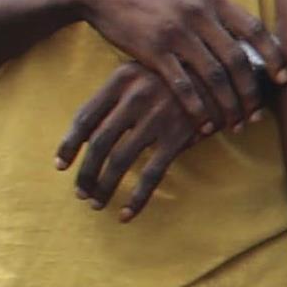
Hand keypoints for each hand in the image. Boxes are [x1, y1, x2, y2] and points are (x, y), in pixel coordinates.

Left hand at [59, 62, 207, 217]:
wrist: (225, 73)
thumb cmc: (178, 77)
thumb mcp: (144, 74)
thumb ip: (118, 97)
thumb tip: (90, 137)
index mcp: (121, 79)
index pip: (84, 117)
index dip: (69, 144)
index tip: (61, 166)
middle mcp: (135, 96)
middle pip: (99, 143)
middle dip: (86, 173)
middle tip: (80, 193)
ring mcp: (157, 116)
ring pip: (120, 160)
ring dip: (104, 186)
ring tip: (97, 204)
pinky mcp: (179, 135)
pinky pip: (152, 173)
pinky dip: (138, 197)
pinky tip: (127, 213)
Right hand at [70, 0, 286, 134]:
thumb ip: (216, 12)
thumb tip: (249, 36)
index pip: (255, 30)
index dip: (274, 57)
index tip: (284, 80)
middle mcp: (199, 14)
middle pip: (238, 61)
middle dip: (252, 93)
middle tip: (257, 115)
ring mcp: (176, 32)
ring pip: (215, 78)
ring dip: (229, 106)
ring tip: (235, 125)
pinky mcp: (153, 51)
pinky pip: (183, 87)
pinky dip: (198, 109)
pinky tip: (204, 125)